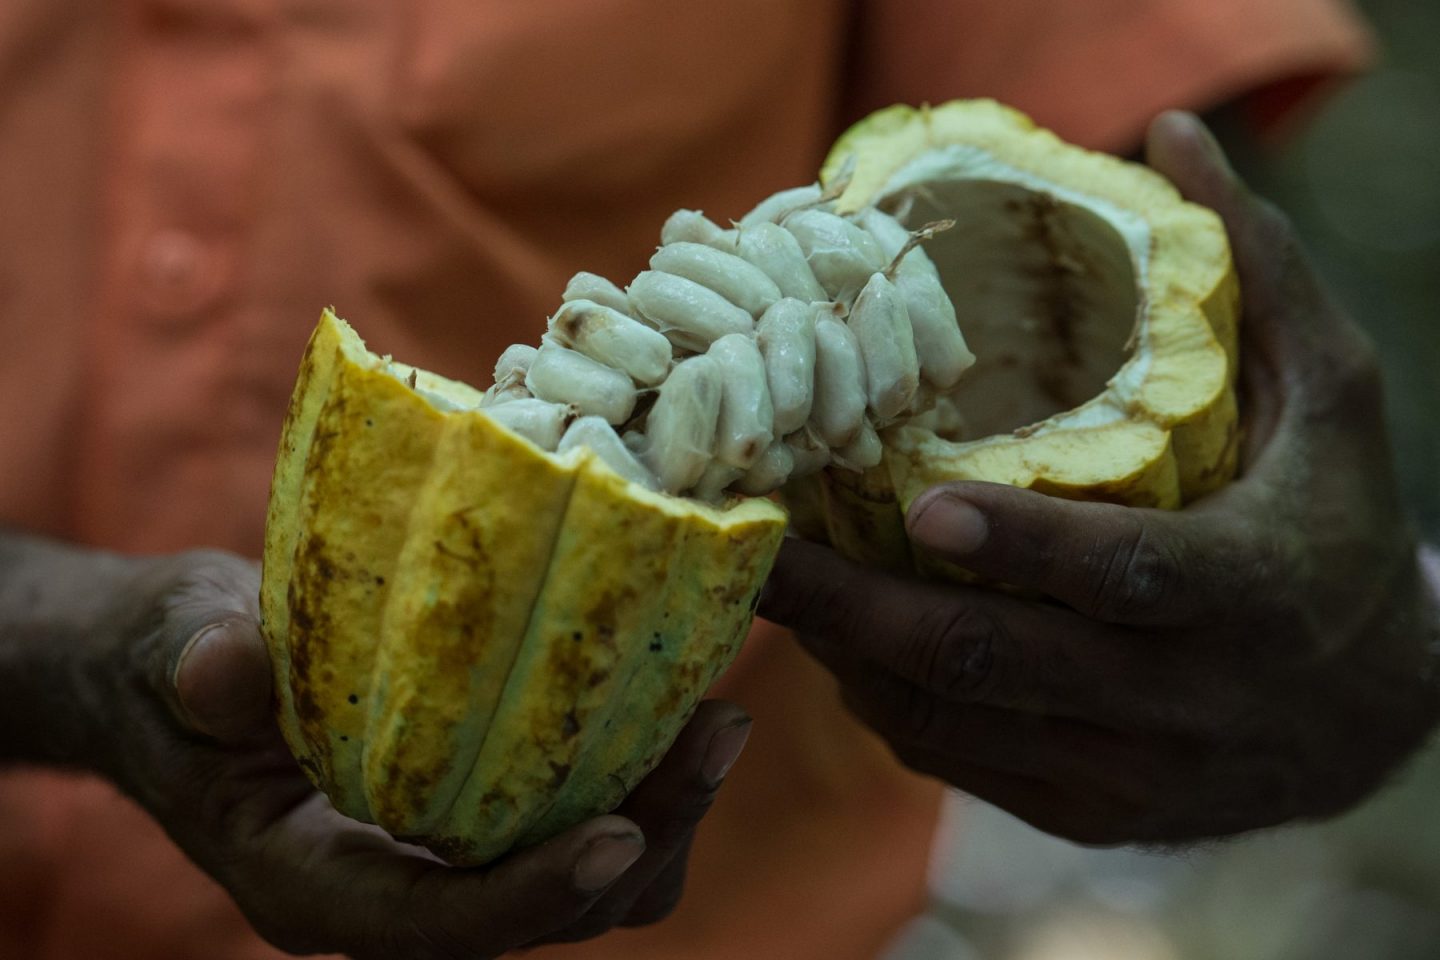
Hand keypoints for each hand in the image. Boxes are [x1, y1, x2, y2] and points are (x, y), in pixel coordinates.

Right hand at [85, 549, 746, 957]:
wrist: (178, 674)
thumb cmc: (171, 663)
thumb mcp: (172, 646)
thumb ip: (199, 664)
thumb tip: (221, 666)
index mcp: (312, 883)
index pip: (433, 927)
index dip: (528, 898)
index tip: (621, 836)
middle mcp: (393, 897)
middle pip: (543, 919)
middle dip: (641, 842)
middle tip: (716, 732)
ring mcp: (446, 867)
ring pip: (590, 894)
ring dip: (665, 819)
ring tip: (717, 718)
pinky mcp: (485, 824)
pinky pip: (588, 832)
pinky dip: (643, 785)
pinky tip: (673, 705)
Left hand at [759, 111, 1439, 845]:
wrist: (1369, 709)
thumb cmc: (1330, 526)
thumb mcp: (1330, 401)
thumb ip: (1260, 276)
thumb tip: (1181, 141)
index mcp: (1250, 592)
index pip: (1124, 575)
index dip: (1022, 547)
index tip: (919, 506)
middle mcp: (1183, 700)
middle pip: (995, 664)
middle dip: (859, 613)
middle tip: (762, 556)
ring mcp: (1129, 773)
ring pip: (956, 727)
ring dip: (851, 658)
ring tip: (780, 587)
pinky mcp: (1088, 812)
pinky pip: (958, 767)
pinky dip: (887, 706)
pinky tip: (845, 646)